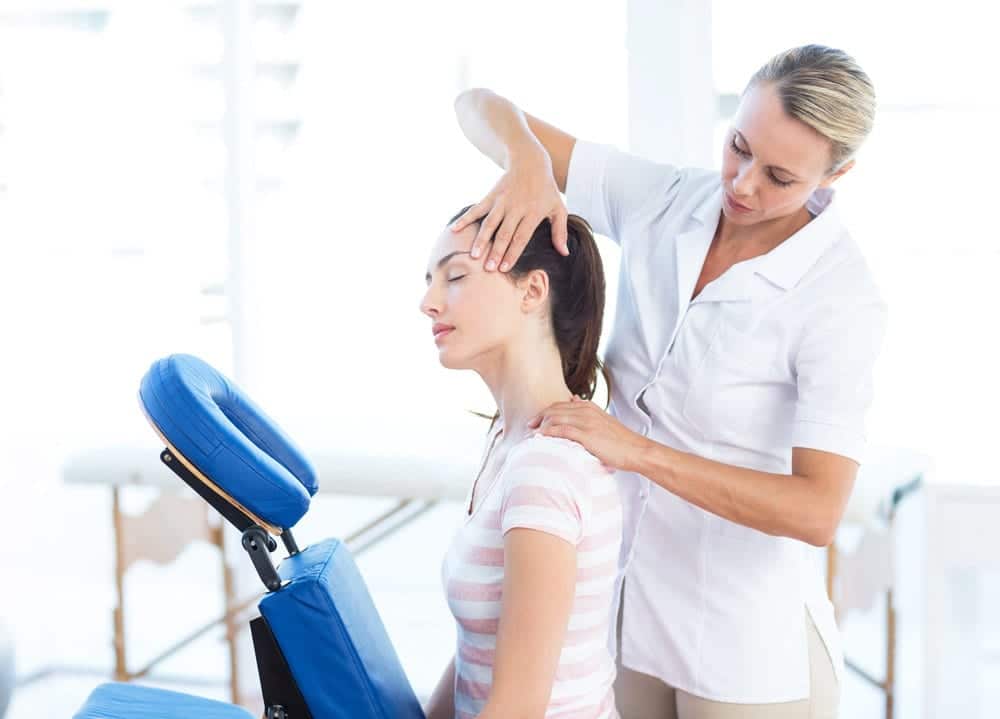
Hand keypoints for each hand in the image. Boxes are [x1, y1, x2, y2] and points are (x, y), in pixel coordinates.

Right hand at [450, 147, 568, 271]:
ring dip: (481, 239)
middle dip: (496, 251)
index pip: (521, 237)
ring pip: (490, 223)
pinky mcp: (492, 196)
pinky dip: (465, 219)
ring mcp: (502, 202)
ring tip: (474, 255)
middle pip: (504, 233)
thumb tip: (565, 253)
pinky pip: (477, 209)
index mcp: (533, 213)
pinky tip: (455, 230)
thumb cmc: (546, 189)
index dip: (512, 253)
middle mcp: (516, 208)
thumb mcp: (558, 208)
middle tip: (488, 268)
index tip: (504, 267)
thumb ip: (560, 231)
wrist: (530, 161)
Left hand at [527, 396, 648, 472]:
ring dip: (541, 426)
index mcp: (589, 407)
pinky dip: (548, 433)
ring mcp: (586, 422)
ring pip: (555, 418)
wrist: (636, 450)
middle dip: (539, 418)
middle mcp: (586, 411)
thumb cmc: (620, 440)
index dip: (545, 413)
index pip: (559, 405)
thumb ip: (587, 411)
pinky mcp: (587, 434)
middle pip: (554, 410)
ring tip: (532, 435)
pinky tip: (541, 438)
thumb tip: (574, 399)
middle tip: (529, 427)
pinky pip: (562, 430)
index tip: (535, 422)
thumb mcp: (603, 419)